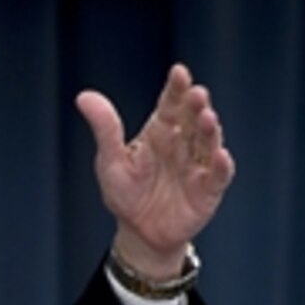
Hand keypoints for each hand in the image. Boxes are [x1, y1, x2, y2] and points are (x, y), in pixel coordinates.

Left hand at [77, 63, 235, 278]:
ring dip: (209, 130)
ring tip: (207, 117)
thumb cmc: (125, 193)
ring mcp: (198, 166)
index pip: (171, 105)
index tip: (179, 72)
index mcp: (160, 132)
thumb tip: (84, 96)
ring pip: (207, 143)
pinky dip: (221, 166)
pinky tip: (220, 155)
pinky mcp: (208, 190)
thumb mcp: (110, 160)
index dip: (176, 88)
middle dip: (196, 106)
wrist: (138, 232)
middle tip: (197, 94)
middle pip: (193, 120)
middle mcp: (183, 144)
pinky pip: (217, 176)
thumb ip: (104, 128)